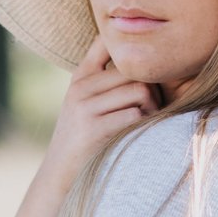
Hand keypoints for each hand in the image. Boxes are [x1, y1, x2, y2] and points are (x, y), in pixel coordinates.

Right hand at [40, 36, 160, 196]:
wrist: (60, 174)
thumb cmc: (84, 136)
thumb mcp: (87, 101)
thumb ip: (107, 80)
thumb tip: (149, 60)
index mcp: (81, 75)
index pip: (108, 42)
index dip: (133, 47)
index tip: (148, 64)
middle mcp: (81, 86)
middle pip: (135, 70)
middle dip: (153, 87)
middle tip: (156, 106)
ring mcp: (84, 107)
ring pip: (139, 90)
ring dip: (153, 107)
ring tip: (151, 119)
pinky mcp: (93, 129)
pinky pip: (135, 115)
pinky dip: (146, 124)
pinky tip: (142, 133)